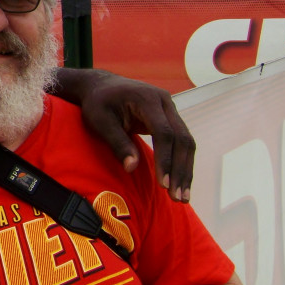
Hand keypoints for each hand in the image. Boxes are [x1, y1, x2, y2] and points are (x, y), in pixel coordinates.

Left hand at [77, 70, 194, 201]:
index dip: (165, 159)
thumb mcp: (100, 121)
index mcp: (147, 99)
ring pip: (186, 142)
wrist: (102, 86)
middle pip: (181, 138)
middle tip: (178, 198)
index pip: (164, 132)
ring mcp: (170, 109)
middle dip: (181, 170)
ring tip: (182, 198)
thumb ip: (117, 142)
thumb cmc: (98, 103)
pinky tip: (180, 184)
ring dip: (186, 170)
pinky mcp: (170, 119)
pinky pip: (181, 142)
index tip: (164, 184)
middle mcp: (164, 102)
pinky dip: (182, 163)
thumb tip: (132, 168)